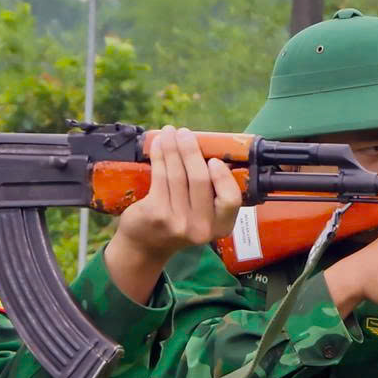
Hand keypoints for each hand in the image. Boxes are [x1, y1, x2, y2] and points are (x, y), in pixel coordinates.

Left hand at [106, 128, 243, 304]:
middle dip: (191, 150)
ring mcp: (178, 222)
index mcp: (221, 226)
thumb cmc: (179, 222)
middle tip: (185, 133)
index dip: (223, 176)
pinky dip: (159, 156)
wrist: (147, 245)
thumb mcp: (203, 215)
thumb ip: (211, 191)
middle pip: (200, 180)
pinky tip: (157, 144)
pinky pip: (160, 176)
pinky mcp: (156, 213)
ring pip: (177, 174)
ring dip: (172, 148)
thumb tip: (207, 148)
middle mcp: (202, 227)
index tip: (214, 159)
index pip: (230, 199)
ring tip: (169, 132)